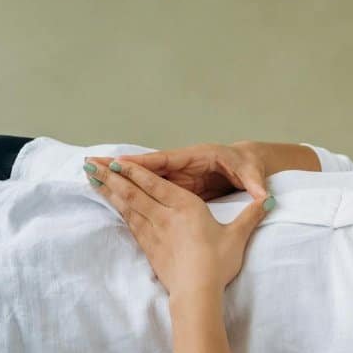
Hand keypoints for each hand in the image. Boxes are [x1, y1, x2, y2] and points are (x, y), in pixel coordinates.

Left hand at [83, 156, 272, 294]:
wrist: (197, 292)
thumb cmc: (217, 263)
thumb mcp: (237, 236)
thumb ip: (250, 216)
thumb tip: (268, 201)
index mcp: (186, 207)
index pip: (155, 185)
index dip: (136, 171)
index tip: (117, 160)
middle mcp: (165, 216)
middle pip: (134, 192)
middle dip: (112, 176)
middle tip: (90, 164)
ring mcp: (154, 233)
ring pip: (127, 206)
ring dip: (108, 191)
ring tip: (92, 178)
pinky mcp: (149, 248)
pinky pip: (129, 224)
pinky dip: (117, 211)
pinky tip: (110, 204)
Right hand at [86, 141, 270, 201]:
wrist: (251, 164)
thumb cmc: (251, 166)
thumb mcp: (254, 173)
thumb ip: (255, 184)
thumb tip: (262, 195)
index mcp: (198, 157)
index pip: (167, 159)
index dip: (144, 162)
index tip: (121, 164)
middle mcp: (183, 163)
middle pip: (147, 165)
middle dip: (120, 165)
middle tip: (90, 164)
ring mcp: (178, 174)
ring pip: (145, 175)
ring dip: (120, 176)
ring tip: (91, 175)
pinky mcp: (178, 185)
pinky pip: (151, 186)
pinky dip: (132, 187)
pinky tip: (112, 191)